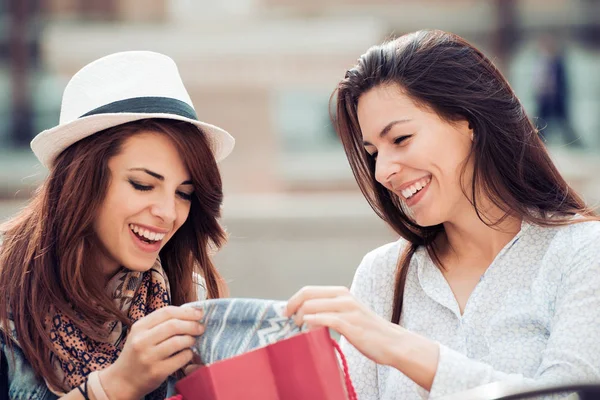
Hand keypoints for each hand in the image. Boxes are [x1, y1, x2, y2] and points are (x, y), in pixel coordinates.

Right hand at [100, 306, 203, 399]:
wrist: (123, 381)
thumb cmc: (138, 353)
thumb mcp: (142, 334)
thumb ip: (161, 323)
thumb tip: (190, 312)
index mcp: (139, 326)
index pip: (167, 312)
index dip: (187, 311)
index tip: (199, 313)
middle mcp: (142, 341)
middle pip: (174, 325)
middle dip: (192, 325)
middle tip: (201, 328)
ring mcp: (148, 357)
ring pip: (178, 341)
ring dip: (191, 339)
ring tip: (193, 340)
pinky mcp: (157, 372)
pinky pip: (181, 358)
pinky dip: (189, 354)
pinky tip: (188, 354)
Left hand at [285, 286, 405, 365]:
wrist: (391, 342)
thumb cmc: (366, 330)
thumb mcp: (347, 312)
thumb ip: (330, 309)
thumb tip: (305, 314)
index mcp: (341, 293)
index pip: (308, 290)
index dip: (293, 300)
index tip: (285, 312)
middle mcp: (344, 298)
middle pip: (307, 296)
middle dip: (292, 307)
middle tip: (289, 321)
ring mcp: (348, 310)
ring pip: (313, 307)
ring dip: (300, 318)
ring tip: (298, 328)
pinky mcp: (351, 325)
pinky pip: (326, 320)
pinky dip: (312, 323)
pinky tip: (307, 329)